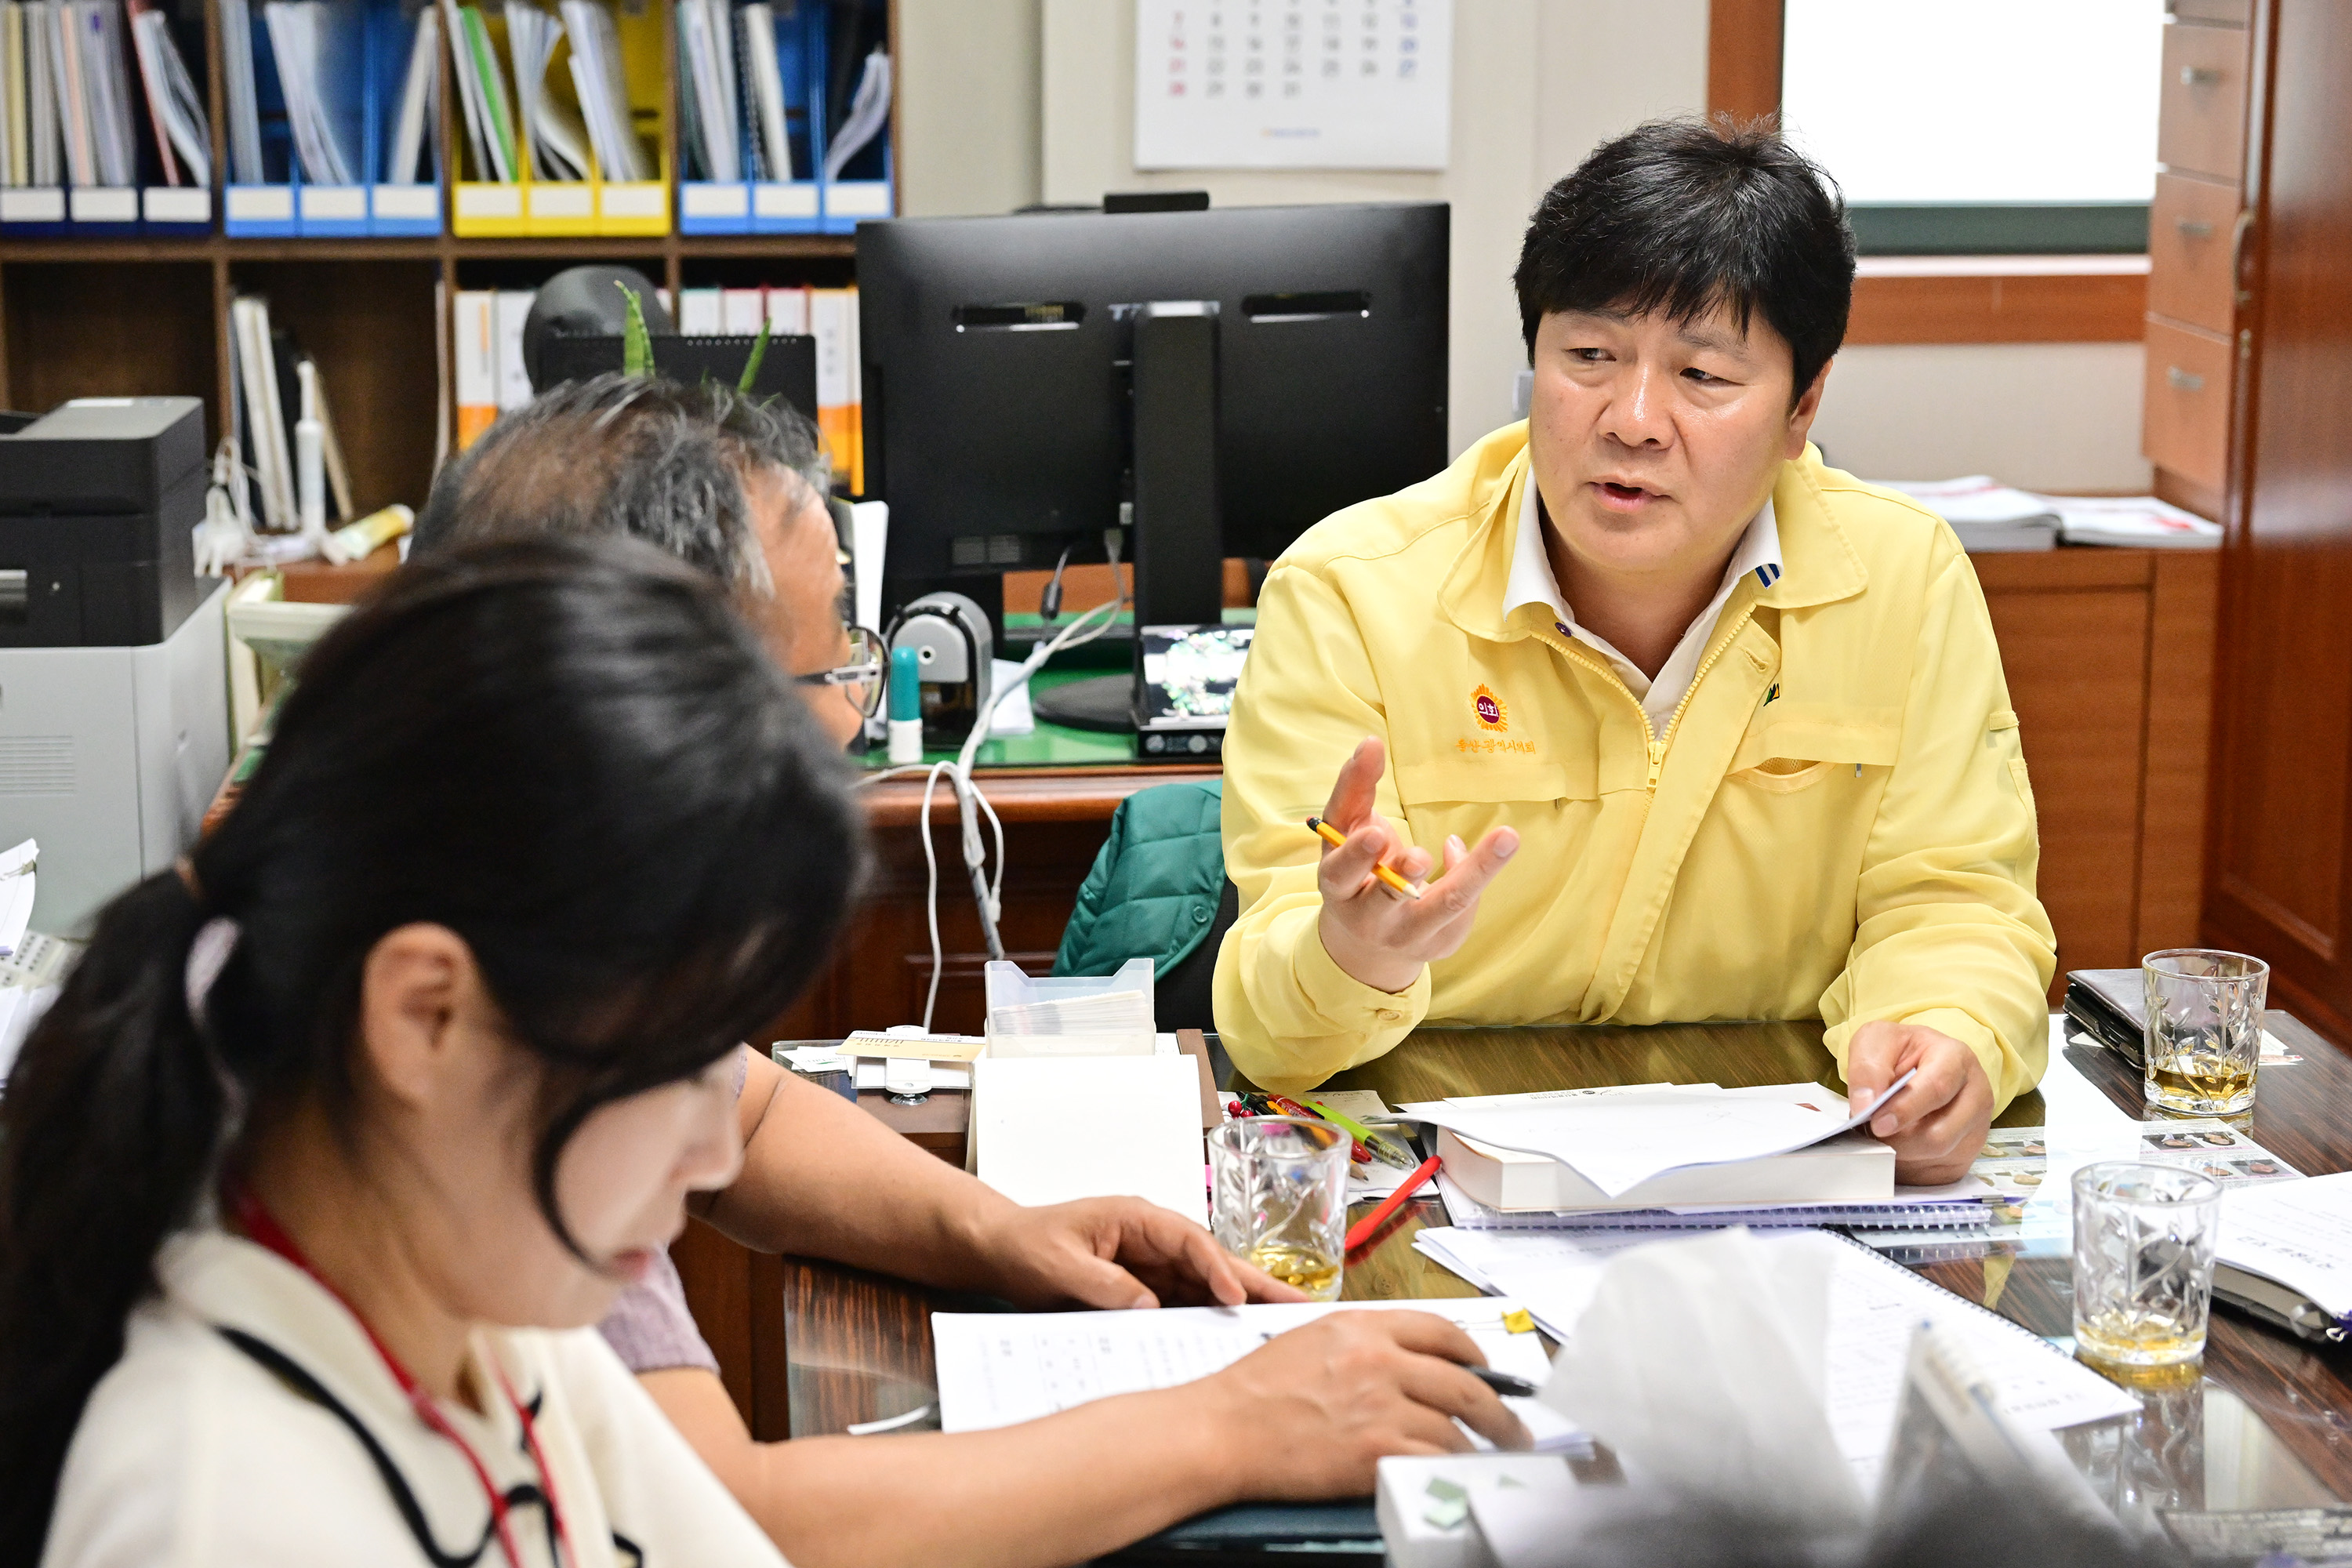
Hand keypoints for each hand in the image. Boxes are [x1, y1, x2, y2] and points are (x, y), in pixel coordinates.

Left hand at [974, 1197, 1310, 1309]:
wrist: (1001, 1251)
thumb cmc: (1026, 1244)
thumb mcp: (1059, 1264)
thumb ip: (1104, 1284)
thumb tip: (1147, 1307)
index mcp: (1137, 1218)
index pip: (1191, 1242)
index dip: (1218, 1269)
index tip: (1236, 1297)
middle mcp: (1154, 1240)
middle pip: (1213, 1263)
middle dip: (1255, 1286)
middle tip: (1299, 1310)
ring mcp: (1154, 1266)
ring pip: (1207, 1289)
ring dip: (1241, 1310)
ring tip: (1283, 1333)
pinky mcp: (1147, 1291)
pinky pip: (1186, 1308)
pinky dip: (1210, 1325)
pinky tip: (1234, 1347)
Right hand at [1191, 1311, 1530, 1498]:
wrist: (1225, 1427)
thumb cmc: (1255, 1389)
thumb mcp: (1311, 1339)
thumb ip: (1361, 1341)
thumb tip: (1403, 1358)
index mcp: (1364, 1326)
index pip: (1441, 1331)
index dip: (1473, 1354)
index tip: (1485, 1370)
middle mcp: (1381, 1360)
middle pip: (1464, 1381)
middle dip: (1499, 1408)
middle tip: (1512, 1424)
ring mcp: (1382, 1406)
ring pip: (1457, 1424)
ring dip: (1481, 1443)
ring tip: (1492, 1455)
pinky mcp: (1378, 1450)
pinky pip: (1437, 1458)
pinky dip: (1455, 1468)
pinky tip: (1462, 1472)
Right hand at [1315, 736, 1517, 992]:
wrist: (1364, 944)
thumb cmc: (1354, 870)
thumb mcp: (1345, 833)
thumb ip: (1353, 789)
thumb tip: (1371, 743)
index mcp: (1337, 888)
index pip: (1341, 871)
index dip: (1356, 855)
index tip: (1376, 832)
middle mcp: (1369, 918)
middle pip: (1387, 900)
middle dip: (1402, 875)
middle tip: (1419, 856)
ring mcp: (1406, 935)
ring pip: (1444, 905)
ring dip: (1475, 871)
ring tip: (1506, 837)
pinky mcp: (1439, 944)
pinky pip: (1466, 906)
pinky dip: (1477, 871)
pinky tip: (1492, 848)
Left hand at [1844, 1021, 1995, 1184]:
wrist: (1916, 1063)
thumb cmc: (1898, 1051)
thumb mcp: (1875, 1042)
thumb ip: (1867, 1069)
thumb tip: (1866, 1106)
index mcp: (1956, 1058)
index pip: (1936, 1089)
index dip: (1904, 1110)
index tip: (1877, 1123)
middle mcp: (1976, 1094)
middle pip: (1940, 1134)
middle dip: (1898, 1139)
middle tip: (1872, 1130)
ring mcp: (1977, 1127)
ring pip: (1937, 1156)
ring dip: (1901, 1152)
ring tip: (1884, 1133)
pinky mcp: (1969, 1153)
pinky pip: (1937, 1172)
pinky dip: (1909, 1165)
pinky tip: (1898, 1144)